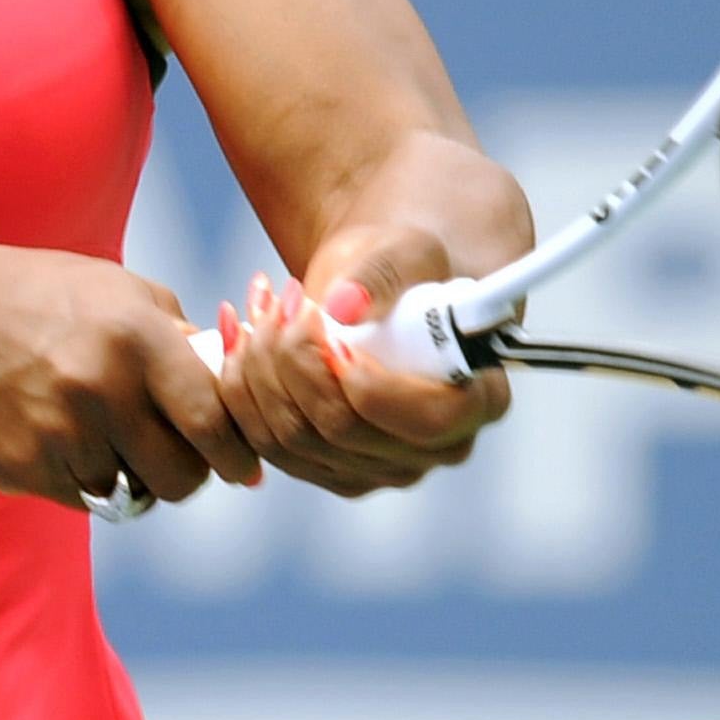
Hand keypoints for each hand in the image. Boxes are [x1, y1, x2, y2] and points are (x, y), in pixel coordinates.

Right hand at [0, 246, 263, 508]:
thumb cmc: (49, 299)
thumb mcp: (123, 293)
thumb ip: (182, 340)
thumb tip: (235, 391)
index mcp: (135, 339)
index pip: (210, 421)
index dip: (233, 453)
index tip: (243, 468)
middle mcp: (98, 389)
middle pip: (177, 477)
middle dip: (184, 473)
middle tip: (172, 456)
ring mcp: (56, 433)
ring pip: (127, 494)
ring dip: (127, 475)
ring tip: (102, 433)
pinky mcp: (21, 467)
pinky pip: (78, 498)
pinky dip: (81, 477)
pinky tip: (58, 436)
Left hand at [211, 223, 511, 496]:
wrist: (375, 290)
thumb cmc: (405, 269)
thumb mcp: (404, 251)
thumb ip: (382, 274)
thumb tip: (344, 305)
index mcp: (478, 400)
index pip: (428, 421)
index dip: (372, 385)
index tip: (333, 334)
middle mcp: (434, 448)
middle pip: (345, 433)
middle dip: (295, 363)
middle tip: (281, 303)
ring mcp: (379, 467)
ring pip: (294, 439)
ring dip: (260, 368)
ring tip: (260, 310)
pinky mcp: (328, 468)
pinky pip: (265, 443)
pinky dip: (241, 389)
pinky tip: (241, 339)